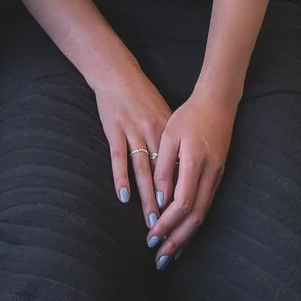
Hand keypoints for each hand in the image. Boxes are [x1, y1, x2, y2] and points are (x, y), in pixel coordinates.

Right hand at [91, 64, 172, 214]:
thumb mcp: (162, 114)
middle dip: (166, 202)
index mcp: (168, 130)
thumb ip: (170, 140)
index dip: (181, 191)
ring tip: (151, 220)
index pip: (178, 166)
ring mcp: (133, 131)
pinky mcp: (115, 130)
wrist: (117, 74)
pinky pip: (119, 158)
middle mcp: (154, 132)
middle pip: (163, 173)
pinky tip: (123, 197)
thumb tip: (179, 166)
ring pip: (143, 170)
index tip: (186, 214)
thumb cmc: (141, 96)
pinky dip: (121, 178)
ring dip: (147, 197)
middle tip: (170, 226)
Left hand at [147, 93, 236, 261]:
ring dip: (186, 238)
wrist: (217, 103)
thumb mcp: (169, 136)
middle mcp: (210, 174)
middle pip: (194, 217)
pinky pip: (206, 207)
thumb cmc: (189, 116)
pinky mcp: (218, 177)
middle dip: (177, 240)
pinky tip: (184, 234)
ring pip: (202, 215)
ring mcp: (217, 177)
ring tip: (171, 255)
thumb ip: (164, 167)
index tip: (151, 238)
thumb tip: (161, 201)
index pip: (182, 203)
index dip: (166, 224)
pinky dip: (194, 225)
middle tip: (160, 260)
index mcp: (195, 162)